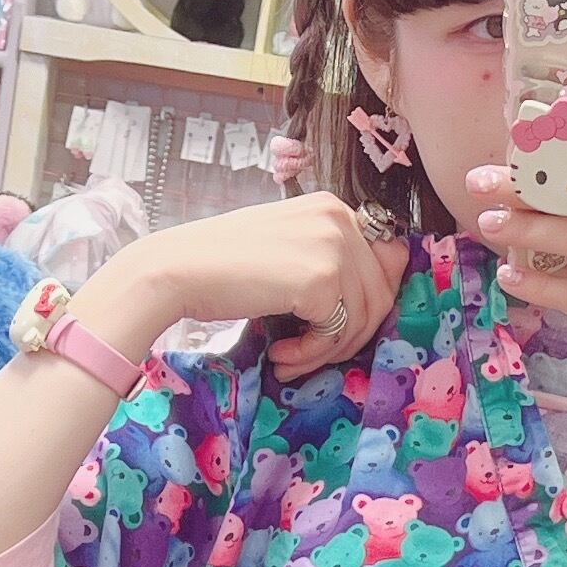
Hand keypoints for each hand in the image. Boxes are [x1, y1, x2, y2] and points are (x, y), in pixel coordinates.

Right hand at [83, 194, 410, 379]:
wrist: (178, 270)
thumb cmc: (223, 267)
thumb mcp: (287, 251)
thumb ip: (328, 263)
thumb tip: (373, 305)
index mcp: (334, 207)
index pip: (388, 260)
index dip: (368, 304)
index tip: (334, 330)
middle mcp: (340, 218)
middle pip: (380, 294)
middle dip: (349, 336)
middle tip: (309, 354)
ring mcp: (335, 246)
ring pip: (362, 319)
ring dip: (327, 352)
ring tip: (288, 359)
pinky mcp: (323, 279)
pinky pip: (336, 334)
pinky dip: (310, 355)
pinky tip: (279, 356)